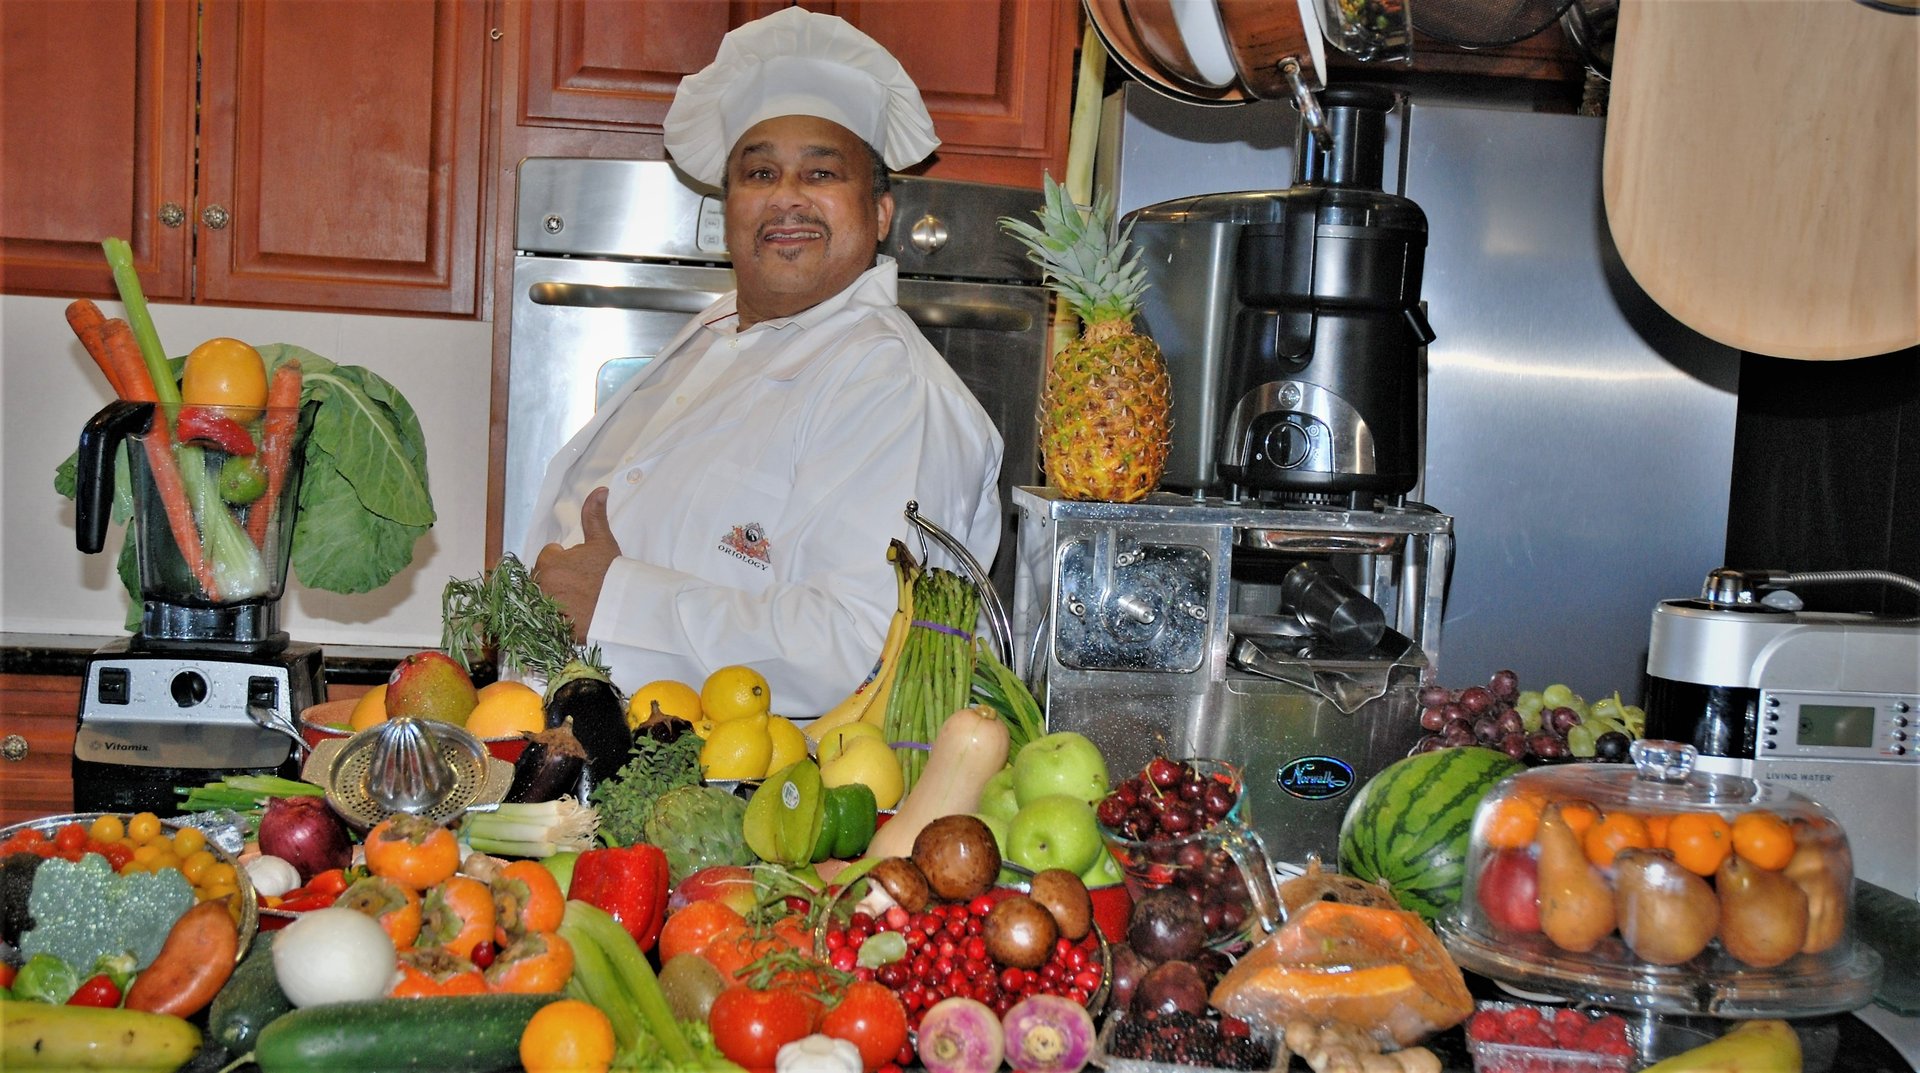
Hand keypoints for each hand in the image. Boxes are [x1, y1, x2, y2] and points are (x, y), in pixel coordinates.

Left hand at [532, 487, 621, 642]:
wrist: (624, 607)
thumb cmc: (612, 572)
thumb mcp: (602, 541)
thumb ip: (594, 514)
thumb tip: (600, 490)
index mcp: (549, 562)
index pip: (549, 557)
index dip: (565, 561)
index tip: (582, 569)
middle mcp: (542, 585)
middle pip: (544, 578)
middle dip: (559, 580)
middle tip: (583, 585)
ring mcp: (545, 608)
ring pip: (545, 598)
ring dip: (557, 599)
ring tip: (580, 601)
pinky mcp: (552, 626)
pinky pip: (549, 619)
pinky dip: (559, 618)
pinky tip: (577, 615)